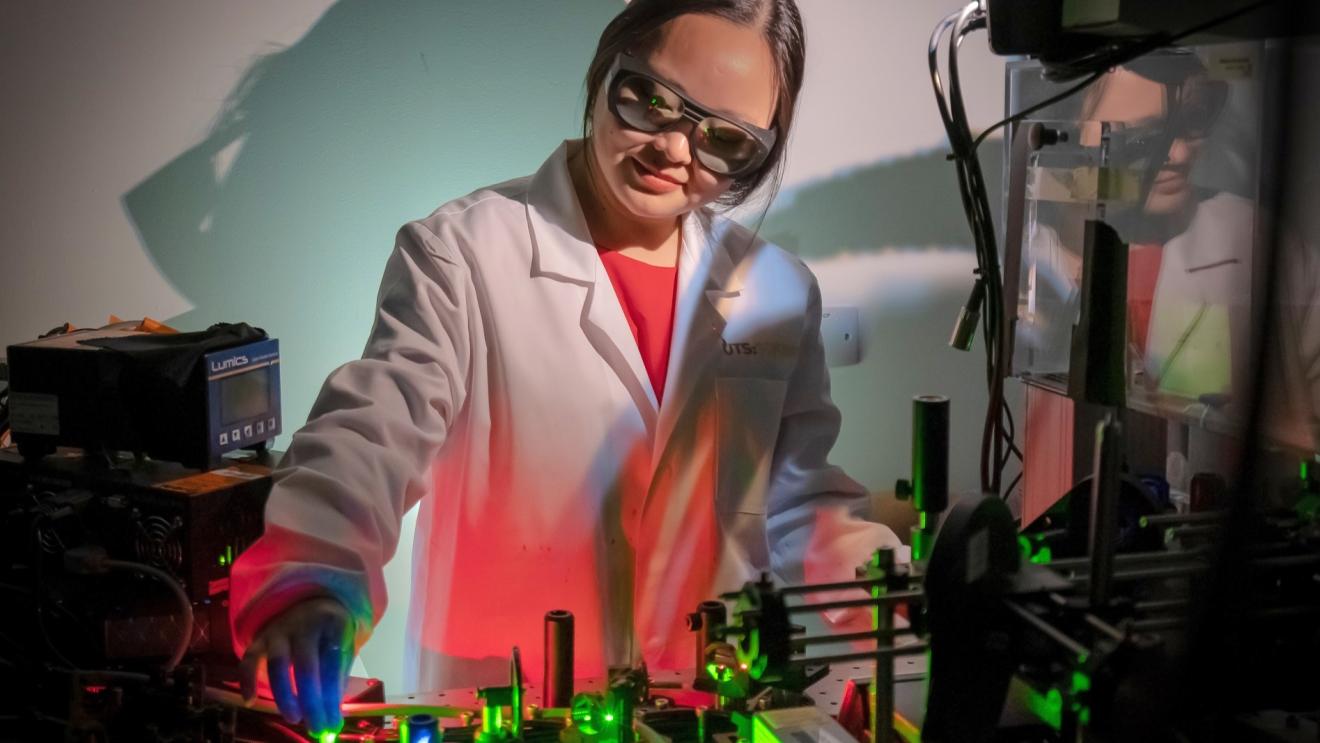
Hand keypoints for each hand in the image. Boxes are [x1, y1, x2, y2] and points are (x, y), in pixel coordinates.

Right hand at [240, 597, 354, 736]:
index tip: (333, 724)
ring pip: (277, 663)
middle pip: (306, 666)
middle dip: (310, 702)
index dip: (332, 697)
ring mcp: (279, 630)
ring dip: (285, 695)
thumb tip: (331, 716)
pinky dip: (247, 680)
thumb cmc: (330, 635)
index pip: (332, 665)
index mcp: (333, 624)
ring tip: (294, 718)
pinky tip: (250, 702)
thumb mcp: (343, 649)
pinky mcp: (260, 638)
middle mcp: (305, 624)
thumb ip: (337, 679)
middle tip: (316, 728)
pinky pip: (249, 659)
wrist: (311, 604)